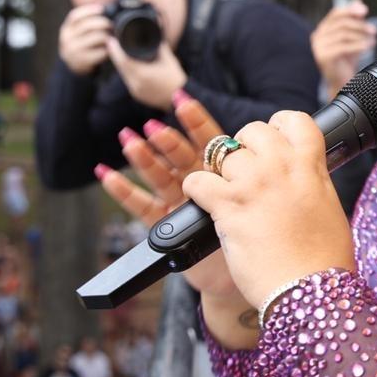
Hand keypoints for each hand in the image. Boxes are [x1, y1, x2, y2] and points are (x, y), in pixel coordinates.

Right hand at [58, 5, 113, 75]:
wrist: (73, 66)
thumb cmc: (82, 44)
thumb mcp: (78, 32)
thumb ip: (87, 23)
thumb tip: (106, 8)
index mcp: (66, 28)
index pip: (75, 15)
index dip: (89, 10)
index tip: (102, 8)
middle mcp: (67, 38)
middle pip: (88, 25)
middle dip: (103, 23)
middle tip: (112, 25)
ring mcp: (74, 50)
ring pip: (97, 37)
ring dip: (108, 36)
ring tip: (112, 37)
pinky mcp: (83, 61)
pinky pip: (101, 52)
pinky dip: (108, 49)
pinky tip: (110, 48)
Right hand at [96, 93, 238, 299]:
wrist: (240, 276)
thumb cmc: (254, 236)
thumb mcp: (258, 202)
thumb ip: (255, 178)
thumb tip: (270, 145)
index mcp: (222, 173)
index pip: (209, 141)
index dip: (196, 121)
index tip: (183, 100)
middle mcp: (198, 183)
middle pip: (181, 155)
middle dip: (167, 139)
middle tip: (153, 126)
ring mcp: (179, 203)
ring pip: (160, 176)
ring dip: (143, 158)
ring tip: (129, 140)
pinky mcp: (165, 225)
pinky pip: (142, 206)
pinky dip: (123, 190)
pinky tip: (106, 173)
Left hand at [107, 38, 187, 111]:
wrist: (181, 99)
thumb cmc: (176, 79)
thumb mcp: (169, 60)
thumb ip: (160, 48)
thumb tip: (156, 36)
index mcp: (143, 74)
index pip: (123, 61)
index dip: (115, 50)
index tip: (111, 41)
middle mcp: (136, 84)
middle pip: (120, 68)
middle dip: (115, 55)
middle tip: (113, 44)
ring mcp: (135, 91)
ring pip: (123, 75)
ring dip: (121, 64)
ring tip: (119, 53)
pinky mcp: (137, 95)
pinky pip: (128, 81)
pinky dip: (127, 73)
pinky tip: (129, 67)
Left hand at [181, 111, 355, 309]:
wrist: (311, 289)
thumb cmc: (324, 258)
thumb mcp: (328, 207)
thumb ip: (310, 183)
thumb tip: (301, 179)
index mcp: (311, 166)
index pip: (294, 120)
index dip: (279, 125)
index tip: (273, 137)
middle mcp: (281, 167)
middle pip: (252, 131)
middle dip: (244, 145)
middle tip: (244, 169)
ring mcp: (253, 184)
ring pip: (222, 154)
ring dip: (220, 171)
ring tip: (225, 192)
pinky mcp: (228, 205)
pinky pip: (198, 180)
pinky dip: (196, 190)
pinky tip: (205, 202)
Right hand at [311, 0, 376, 96]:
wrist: (341, 82)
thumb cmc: (347, 60)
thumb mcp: (353, 37)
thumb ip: (355, 20)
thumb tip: (358, 2)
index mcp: (323, 29)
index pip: (336, 13)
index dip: (351, 10)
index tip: (366, 11)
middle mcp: (318, 36)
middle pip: (341, 23)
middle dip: (360, 25)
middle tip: (375, 30)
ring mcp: (318, 46)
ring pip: (343, 34)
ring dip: (361, 35)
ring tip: (374, 40)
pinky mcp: (323, 57)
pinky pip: (343, 46)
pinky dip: (358, 45)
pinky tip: (368, 46)